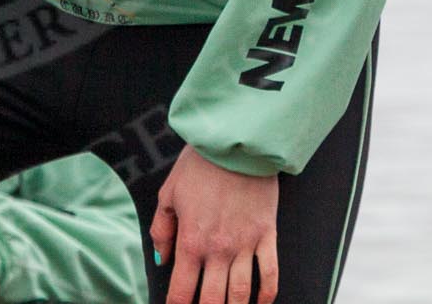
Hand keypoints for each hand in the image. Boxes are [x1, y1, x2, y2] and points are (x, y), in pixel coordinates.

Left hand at [149, 146, 277, 303]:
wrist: (235, 144)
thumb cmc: (200, 165)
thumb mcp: (168, 194)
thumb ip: (162, 230)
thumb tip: (162, 259)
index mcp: (192, 241)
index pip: (183, 290)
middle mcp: (219, 250)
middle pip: (213, 300)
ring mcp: (246, 245)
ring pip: (241, 294)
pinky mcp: (267, 236)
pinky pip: (270, 273)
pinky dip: (267, 294)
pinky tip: (261, 303)